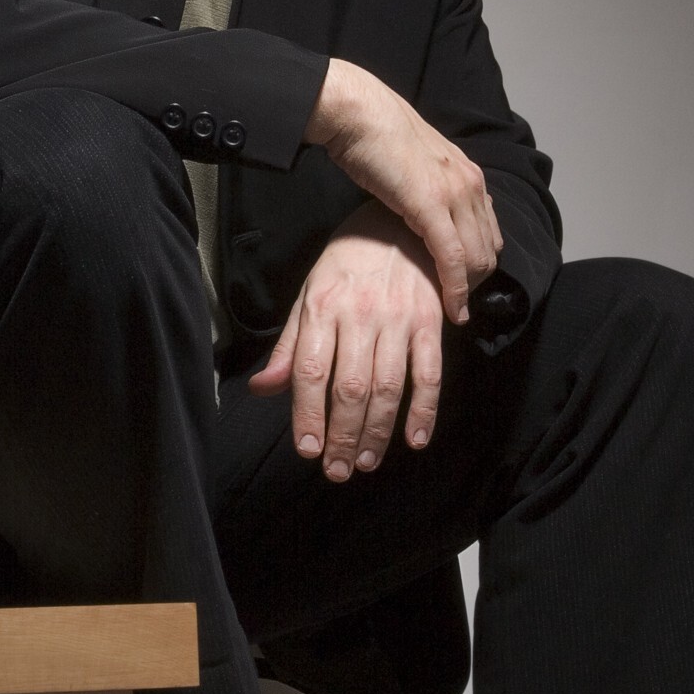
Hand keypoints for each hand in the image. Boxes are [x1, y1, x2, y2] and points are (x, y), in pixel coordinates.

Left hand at [250, 203, 449, 481]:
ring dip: (378, 431)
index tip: (307, 451)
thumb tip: (263, 390)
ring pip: (388, 386)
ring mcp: (399, 319)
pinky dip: (424, 410)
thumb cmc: (346, 265)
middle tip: (337, 471)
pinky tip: (414, 439)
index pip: (311, 371)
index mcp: (322, 308)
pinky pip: (429, 373)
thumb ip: (290, 348)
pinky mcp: (431, 322)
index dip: (308, 415)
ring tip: (367, 462)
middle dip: (343, 435)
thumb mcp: (309, 296)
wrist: (398, 222)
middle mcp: (359, 315)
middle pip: (350, 387)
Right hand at [306, 59, 501, 322]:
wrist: (357, 113)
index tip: (461, 284)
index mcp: (467, 173)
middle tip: (454, 301)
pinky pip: (452, 258)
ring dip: (467, 288)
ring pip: (477, 257)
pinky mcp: (431, 206)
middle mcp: (470, 183)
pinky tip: (452, 309)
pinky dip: (455, 289)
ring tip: (452, 308)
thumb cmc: (376, 137)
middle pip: (489, 248)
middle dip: (476, 281)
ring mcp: (454, 194)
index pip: (489, 230)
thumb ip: (430, 186)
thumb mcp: (416, 164)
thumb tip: (424, 209)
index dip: (479, 262)